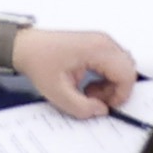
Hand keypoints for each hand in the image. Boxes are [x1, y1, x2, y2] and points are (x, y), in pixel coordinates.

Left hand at [9, 25, 137, 113]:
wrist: (26, 47)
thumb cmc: (38, 61)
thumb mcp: (58, 93)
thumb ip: (82, 107)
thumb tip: (101, 111)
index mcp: (97, 49)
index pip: (126, 74)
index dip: (121, 95)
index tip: (106, 106)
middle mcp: (103, 42)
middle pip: (127, 70)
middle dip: (116, 90)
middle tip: (95, 100)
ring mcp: (100, 42)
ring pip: (122, 68)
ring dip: (111, 85)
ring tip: (89, 92)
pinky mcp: (96, 45)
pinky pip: (113, 64)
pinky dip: (106, 78)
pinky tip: (88, 84)